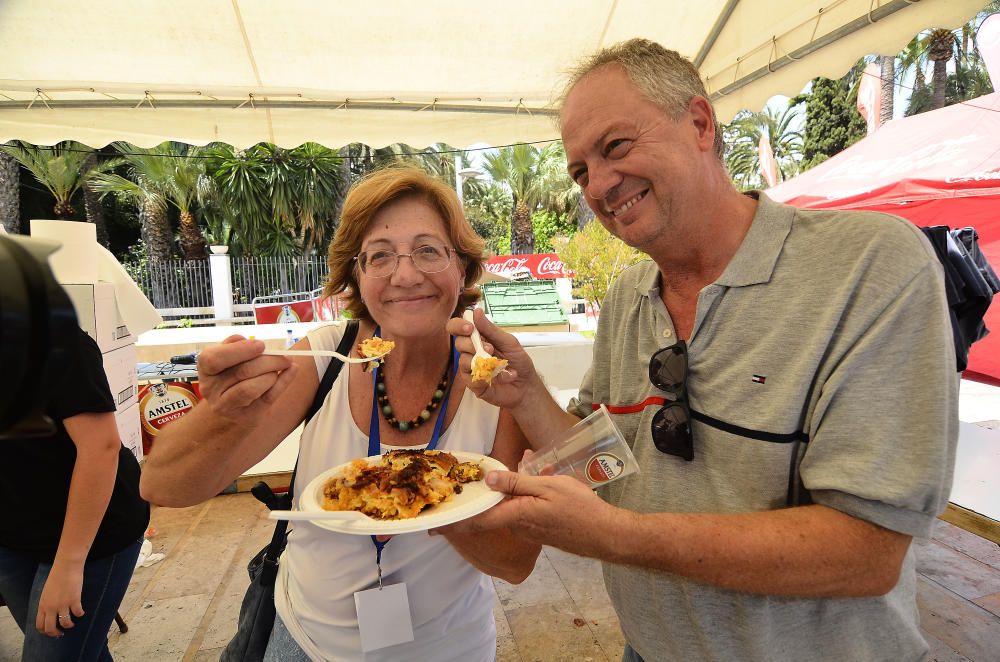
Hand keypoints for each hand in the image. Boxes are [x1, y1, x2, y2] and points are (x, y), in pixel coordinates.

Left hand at [35, 561, 84, 637]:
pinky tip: (81, 612)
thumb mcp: (46, 592)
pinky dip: (80, 614)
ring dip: (69, 625)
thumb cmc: (56, 577)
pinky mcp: (74, 600)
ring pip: (65, 623)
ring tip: (72, 623)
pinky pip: (78, 613)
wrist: (66, 566)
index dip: (45, 632)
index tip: (52, 631)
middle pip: (50, 628)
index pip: (40, 625)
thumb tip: (50, 613)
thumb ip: (47, 603)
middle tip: (61, 633)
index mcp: (42, 605)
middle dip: (56, 633)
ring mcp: (63, 604)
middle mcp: (51, 607)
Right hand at [197, 336, 296, 422]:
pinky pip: (268, 398)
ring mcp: (227, 406)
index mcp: (206, 369)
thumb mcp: (228, 358)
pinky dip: (284, 382)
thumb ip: (236, 346)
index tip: (261, 345)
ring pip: (251, 388)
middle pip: (241, 372)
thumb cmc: (232, 375)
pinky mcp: (246, 416)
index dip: (240, 350)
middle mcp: (211, 388)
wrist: (230, 408)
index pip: (215, 359)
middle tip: (284, 356)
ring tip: (282, 366)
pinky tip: (293, 370)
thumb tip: (253, 342)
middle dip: (268, 361)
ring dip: (272, 374)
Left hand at [432, 470, 617, 557]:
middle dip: (487, 493)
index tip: (434, 525)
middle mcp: (518, 525)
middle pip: (493, 509)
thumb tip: (487, 479)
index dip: (455, 522)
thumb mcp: (546, 486)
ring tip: (531, 463)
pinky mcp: (542, 528)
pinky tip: (542, 474)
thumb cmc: (577, 509)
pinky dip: (528, 492)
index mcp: (514, 515)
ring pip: (512, 505)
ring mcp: (530, 529)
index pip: (477, 520)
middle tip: (478, 481)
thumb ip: (516, 482)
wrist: (604, 533)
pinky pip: (526, 507)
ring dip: (514, 487)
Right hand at [447, 310, 536, 408]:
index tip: (469, 328)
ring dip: (482, 361)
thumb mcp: (509, 342)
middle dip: (472, 344)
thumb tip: (476, 311)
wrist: (526, 385)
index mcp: (478, 338)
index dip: (458, 325)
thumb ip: (491, 329)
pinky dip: (487, 376)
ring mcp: (471, 369)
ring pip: (463, 361)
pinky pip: (471, 378)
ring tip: (500, 365)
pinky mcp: (473, 384)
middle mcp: (471, 352)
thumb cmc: (518, 361)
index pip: (458, 328)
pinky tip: (501, 377)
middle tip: (490, 349)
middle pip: (458, 343)